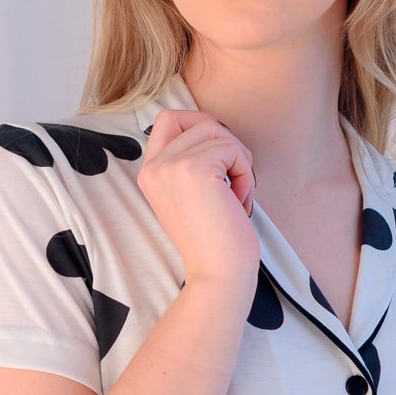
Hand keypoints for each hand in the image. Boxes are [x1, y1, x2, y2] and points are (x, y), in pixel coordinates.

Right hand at [136, 108, 259, 289]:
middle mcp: (154, 166)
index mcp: (150, 173)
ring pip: (219, 133)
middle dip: (227, 144)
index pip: (169, 119)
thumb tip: (218, 130)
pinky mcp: (195, 168)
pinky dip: (246, 175)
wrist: (218, 276)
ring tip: (238, 197)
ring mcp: (172, 165)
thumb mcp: (192, 197)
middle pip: (200, 121)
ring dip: (239, 163)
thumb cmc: (215, 243)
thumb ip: (192, 163)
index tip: (221, 160)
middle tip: (235, 179)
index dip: (201, 126)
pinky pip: (234, 150)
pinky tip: (240, 204)